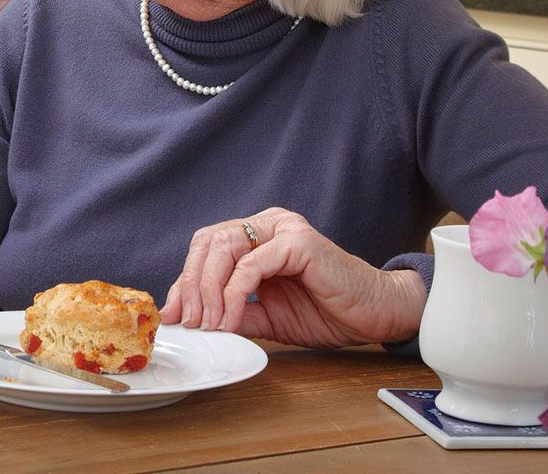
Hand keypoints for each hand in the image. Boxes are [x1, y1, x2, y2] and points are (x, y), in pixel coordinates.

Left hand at [159, 208, 427, 347]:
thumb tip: (188, 319)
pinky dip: (233, 293)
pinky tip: (230, 318)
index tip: (173, 315)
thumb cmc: (325, 312)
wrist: (374, 316)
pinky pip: (251, 264)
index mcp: (256, 237)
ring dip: (209, 290)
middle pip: (208, 242)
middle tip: (189, 321)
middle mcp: (266, 224)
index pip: (206, 247)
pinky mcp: (298, 242)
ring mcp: (282, 228)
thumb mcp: (265, 316)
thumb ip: (232, 311)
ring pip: (224, 248)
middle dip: (191, 284)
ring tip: (209, 323)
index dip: (185, 279)